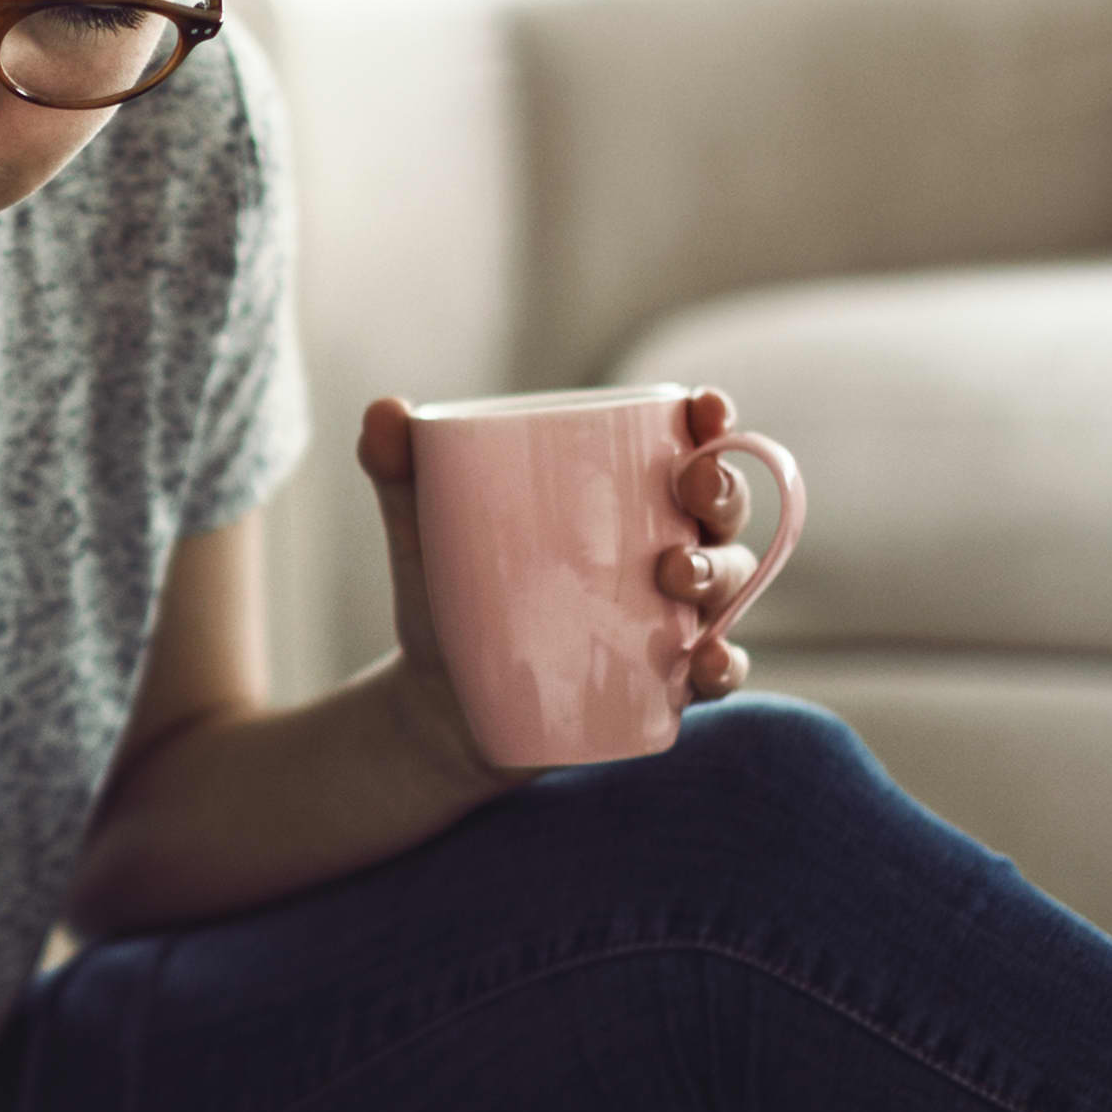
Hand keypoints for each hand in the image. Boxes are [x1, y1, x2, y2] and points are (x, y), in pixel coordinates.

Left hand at [353, 382, 763, 779]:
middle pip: (721, 510)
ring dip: (720, 573)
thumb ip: (402, 472)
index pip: (685, 445)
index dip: (712, 421)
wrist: (436, 703)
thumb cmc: (450, 595)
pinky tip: (707, 663)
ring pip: (728, 584)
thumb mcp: (424, 533)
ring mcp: (670, 617)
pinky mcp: (662, 681)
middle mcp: (664, 548)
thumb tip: (383, 410)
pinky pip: (716, 671)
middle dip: (723, 491)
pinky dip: (725, 666)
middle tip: (692, 489)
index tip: (705, 407)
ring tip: (678, 574)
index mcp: (623, 496)